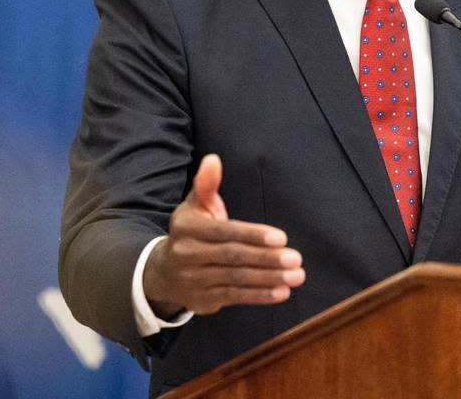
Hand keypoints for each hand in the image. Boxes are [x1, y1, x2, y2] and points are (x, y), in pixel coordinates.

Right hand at [143, 154, 304, 317]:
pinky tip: (282, 291)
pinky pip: (235, 296)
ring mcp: (194, 280)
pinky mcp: (203, 300)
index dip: (252, 235)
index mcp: (187, 227)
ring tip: (296, 276)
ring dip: (269, 278)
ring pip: (236, 279)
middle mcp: (187, 254)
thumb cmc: (191, 232)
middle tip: (296, 258)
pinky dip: (260, 295)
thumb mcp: (195, 206)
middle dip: (267, 258)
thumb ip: (206, 184)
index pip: (224, 232)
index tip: (281, 238)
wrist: (164, 272)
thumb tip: (213, 159)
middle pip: (233, 256)